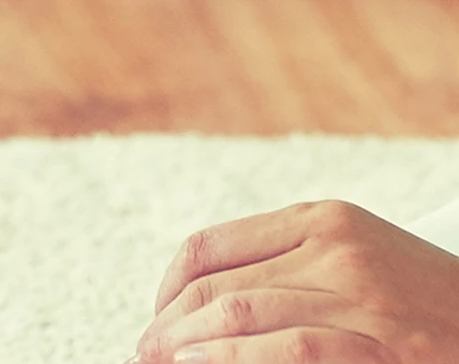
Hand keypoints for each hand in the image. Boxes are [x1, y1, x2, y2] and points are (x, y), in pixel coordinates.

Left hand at [133, 200, 458, 362]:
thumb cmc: (426, 298)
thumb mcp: (355, 256)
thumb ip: (289, 264)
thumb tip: (207, 298)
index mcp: (318, 219)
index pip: (211, 246)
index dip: (170, 286)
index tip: (156, 317)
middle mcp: (332, 248)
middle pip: (219, 283)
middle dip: (170, 323)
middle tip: (143, 351)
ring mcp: (359, 293)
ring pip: (242, 312)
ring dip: (189, 344)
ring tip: (160, 363)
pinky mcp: (383, 340)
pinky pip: (293, 348)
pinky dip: (237, 359)